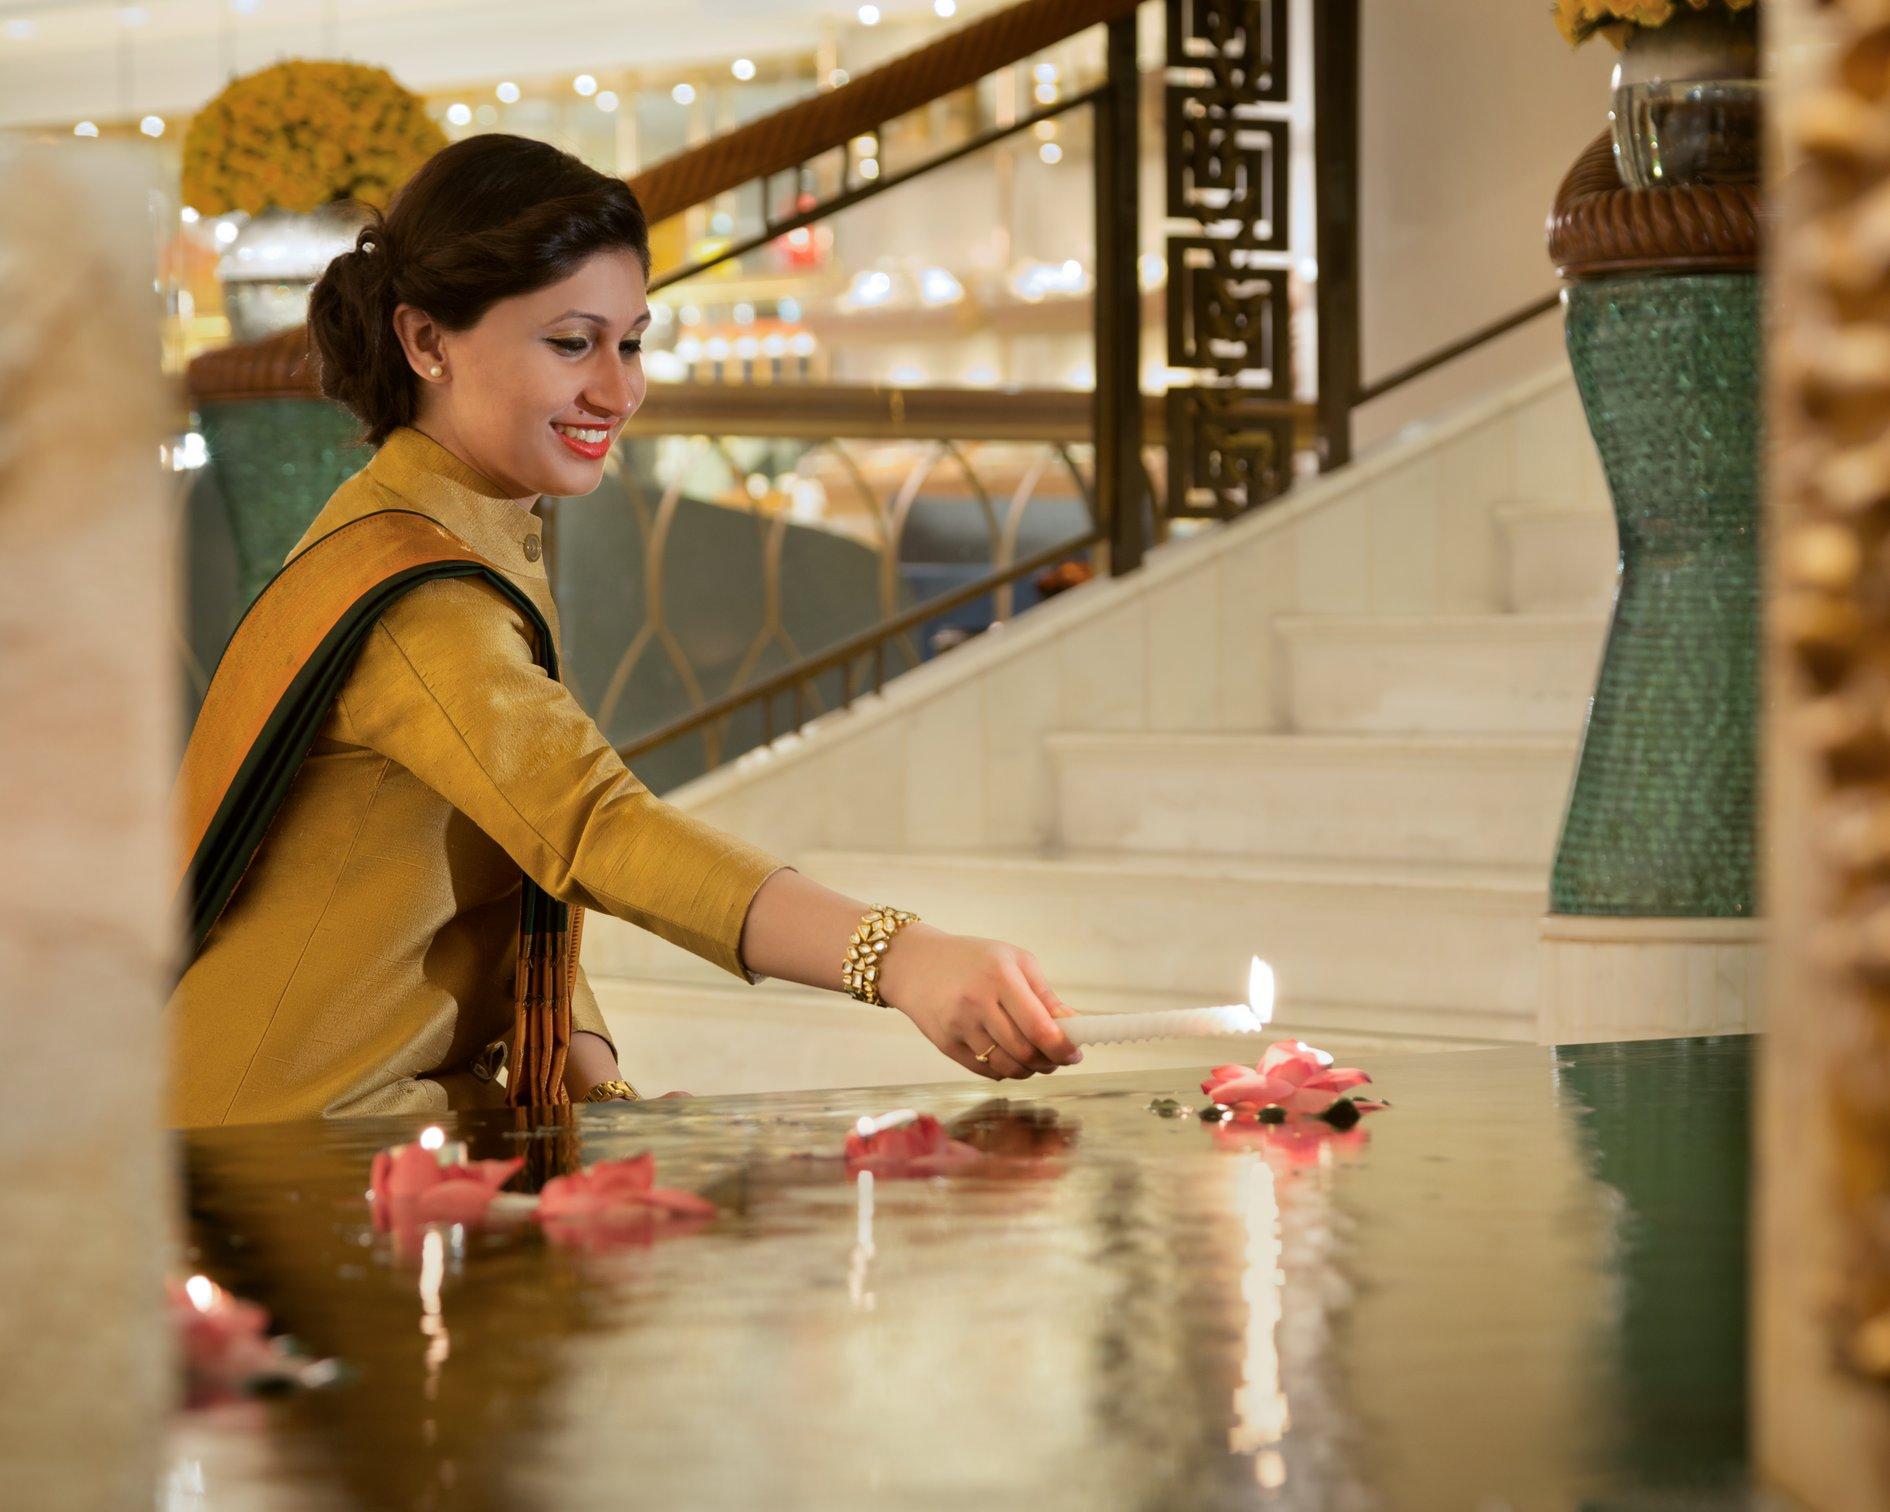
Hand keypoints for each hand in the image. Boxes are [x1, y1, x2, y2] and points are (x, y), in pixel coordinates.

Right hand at [875, 923, 1081, 1080]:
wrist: (916, 963)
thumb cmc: (972, 959)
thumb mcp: (1014, 961)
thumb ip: (1045, 995)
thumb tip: (1074, 1025)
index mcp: (1000, 977)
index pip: (1039, 1027)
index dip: (1062, 1047)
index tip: (1075, 1053)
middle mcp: (977, 1003)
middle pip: (1024, 1052)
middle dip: (1049, 1062)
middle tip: (1058, 1058)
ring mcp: (959, 1026)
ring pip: (1006, 1068)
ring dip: (1029, 1070)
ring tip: (1036, 1059)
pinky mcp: (946, 1045)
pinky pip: (985, 1071)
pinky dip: (1005, 1071)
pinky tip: (1009, 1057)